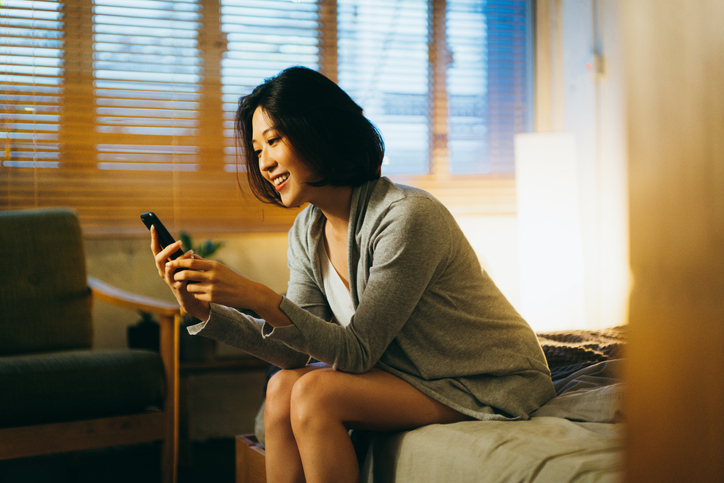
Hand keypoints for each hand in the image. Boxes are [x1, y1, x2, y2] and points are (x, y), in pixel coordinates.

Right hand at [150, 226, 209, 319]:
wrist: (191, 298)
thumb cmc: (187, 277)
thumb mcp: (183, 264)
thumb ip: (180, 255)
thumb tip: (180, 243)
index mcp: (163, 264)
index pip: (155, 249)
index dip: (154, 238)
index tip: (154, 226)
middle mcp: (163, 272)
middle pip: (159, 258)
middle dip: (168, 249)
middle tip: (179, 242)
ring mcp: (170, 280)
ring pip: (169, 269)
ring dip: (180, 259)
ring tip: (191, 252)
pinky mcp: (179, 288)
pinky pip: (182, 278)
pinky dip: (188, 270)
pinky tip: (195, 264)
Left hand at [169, 257, 290, 327]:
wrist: (247, 292)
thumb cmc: (233, 278)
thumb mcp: (221, 267)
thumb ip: (205, 263)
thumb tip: (191, 257)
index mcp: (214, 265)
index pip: (191, 262)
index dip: (179, 262)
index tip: (171, 262)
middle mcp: (212, 275)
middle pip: (186, 274)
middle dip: (178, 275)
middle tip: (176, 275)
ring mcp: (211, 287)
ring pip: (189, 287)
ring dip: (188, 286)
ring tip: (194, 286)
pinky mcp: (212, 298)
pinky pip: (196, 295)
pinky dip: (197, 294)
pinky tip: (203, 293)